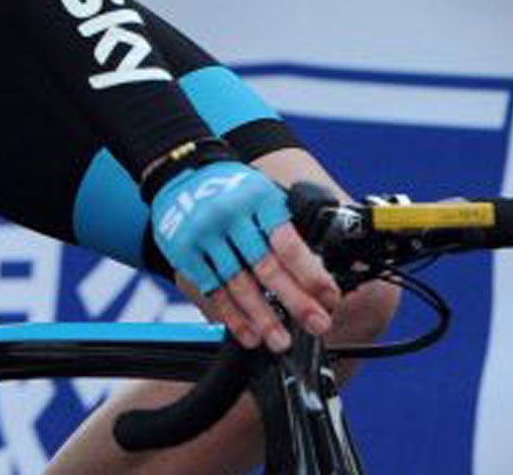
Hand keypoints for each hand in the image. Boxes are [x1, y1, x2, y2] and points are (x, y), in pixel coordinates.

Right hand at [150, 161, 336, 351]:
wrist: (183, 172)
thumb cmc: (233, 188)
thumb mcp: (264, 194)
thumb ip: (285, 228)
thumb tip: (318, 272)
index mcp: (259, 199)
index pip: (289, 243)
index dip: (311, 274)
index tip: (329, 297)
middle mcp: (232, 216)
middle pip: (266, 267)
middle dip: (295, 301)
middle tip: (318, 324)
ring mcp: (206, 236)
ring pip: (239, 285)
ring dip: (263, 318)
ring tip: (281, 341)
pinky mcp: (185, 254)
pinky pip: (213, 291)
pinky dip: (233, 317)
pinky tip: (249, 335)